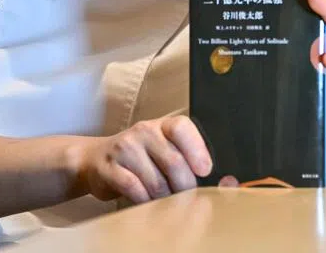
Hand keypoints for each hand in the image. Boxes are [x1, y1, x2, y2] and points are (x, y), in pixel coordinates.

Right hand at [72, 115, 211, 203]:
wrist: (96, 159)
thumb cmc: (141, 158)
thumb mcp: (166, 152)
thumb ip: (193, 164)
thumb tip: (229, 182)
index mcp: (162, 125)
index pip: (182, 128)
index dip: (197, 150)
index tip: (205, 170)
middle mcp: (144, 131)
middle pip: (174, 162)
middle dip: (185, 187)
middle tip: (185, 197)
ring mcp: (125, 147)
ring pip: (156, 181)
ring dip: (164, 198)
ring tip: (164, 199)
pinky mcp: (109, 167)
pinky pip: (134, 188)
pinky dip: (144, 200)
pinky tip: (146, 201)